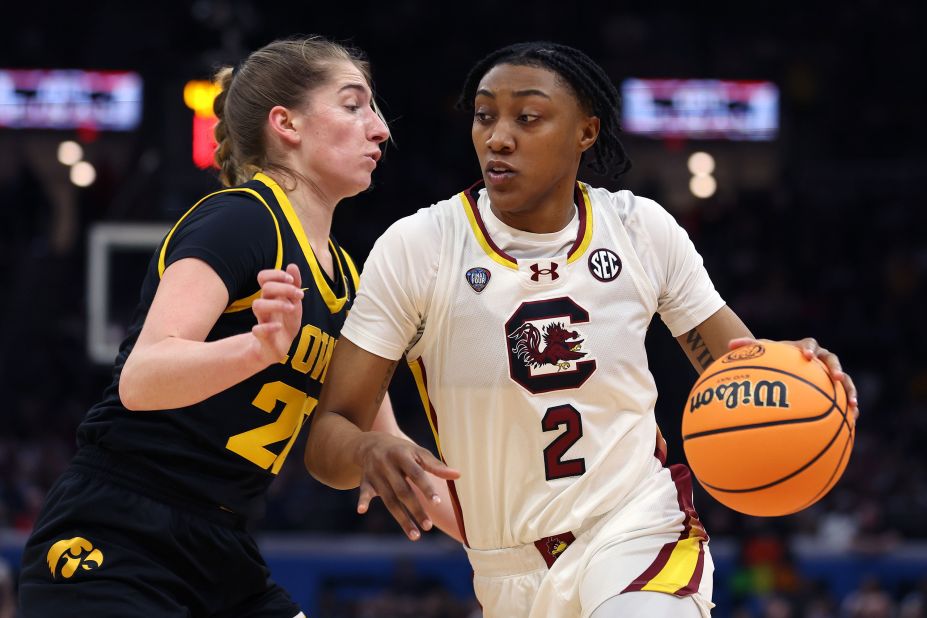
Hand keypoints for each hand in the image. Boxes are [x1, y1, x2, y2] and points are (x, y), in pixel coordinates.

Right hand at [250, 264, 303, 365]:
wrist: (278, 347)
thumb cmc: (286, 322)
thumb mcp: (294, 303)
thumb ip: (294, 286)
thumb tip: (292, 265)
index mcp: (271, 296)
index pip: (263, 277)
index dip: (275, 274)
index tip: (291, 279)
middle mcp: (265, 306)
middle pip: (266, 289)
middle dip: (284, 288)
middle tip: (300, 295)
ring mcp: (262, 320)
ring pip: (257, 305)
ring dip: (277, 304)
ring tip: (292, 309)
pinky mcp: (262, 337)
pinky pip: (257, 329)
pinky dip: (268, 327)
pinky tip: (279, 326)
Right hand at [355, 432, 460, 540]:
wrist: (371, 443)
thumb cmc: (402, 451)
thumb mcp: (418, 453)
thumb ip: (436, 466)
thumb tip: (459, 475)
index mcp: (403, 455)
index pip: (416, 474)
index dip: (427, 488)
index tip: (438, 503)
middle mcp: (388, 465)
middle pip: (403, 491)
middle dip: (415, 509)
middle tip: (428, 526)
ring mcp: (376, 474)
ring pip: (389, 499)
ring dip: (401, 518)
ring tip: (415, 536)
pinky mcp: (365, 482)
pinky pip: (364, 492)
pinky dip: (362, 500)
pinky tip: (362, 511)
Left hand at [730, 337, 858, 419]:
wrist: (784, 369)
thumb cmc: (771, 360)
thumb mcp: (760, 354)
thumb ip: (747, 347)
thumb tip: (728, 345)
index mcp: (804, 348)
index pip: (810, 345)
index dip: (810, 349)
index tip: (806, 357)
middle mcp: (820, 360)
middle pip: (833, 361)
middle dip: (836, 370)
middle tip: (836, 379)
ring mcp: (829, 375)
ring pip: (845, 381)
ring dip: (850, 391)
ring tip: (853, 406)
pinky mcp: (834, 390)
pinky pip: (845, 399)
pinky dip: (849, 409)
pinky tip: (853, 422)